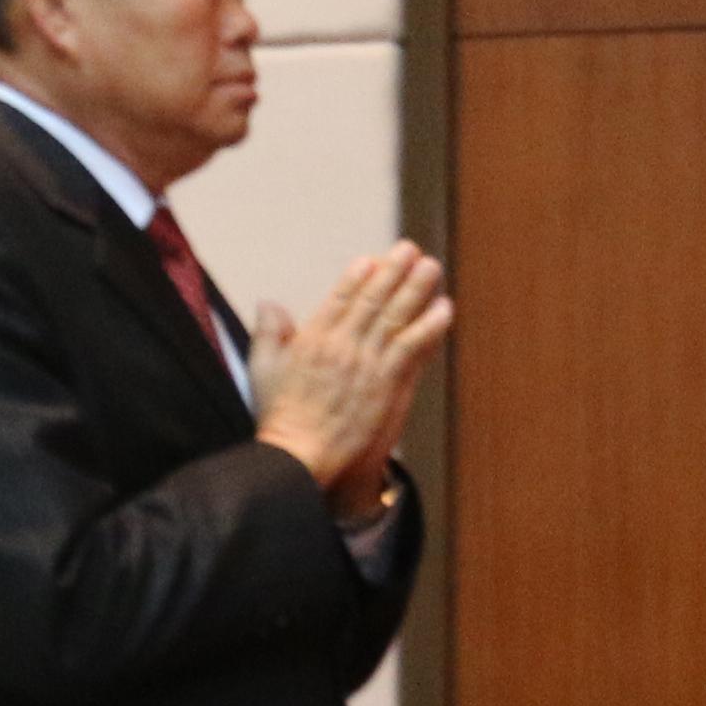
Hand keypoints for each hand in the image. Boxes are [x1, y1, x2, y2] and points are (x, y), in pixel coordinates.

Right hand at [251, 240, 450, 508]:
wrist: (300, 456)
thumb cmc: (280, 419)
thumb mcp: (262, 369)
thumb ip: (268, 333)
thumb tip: (268, 303)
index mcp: (313, 339)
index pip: (340, 299)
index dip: (358, 277)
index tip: (371, 259)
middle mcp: (342, 344)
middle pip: (373, 300)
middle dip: (393, 272)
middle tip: (410, 249)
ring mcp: (367, 363)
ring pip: (396, 317)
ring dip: (416, 289)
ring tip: (432, 267)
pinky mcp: (386, 384)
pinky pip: (412, 347)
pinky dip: (429, 326)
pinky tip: (443, 310)